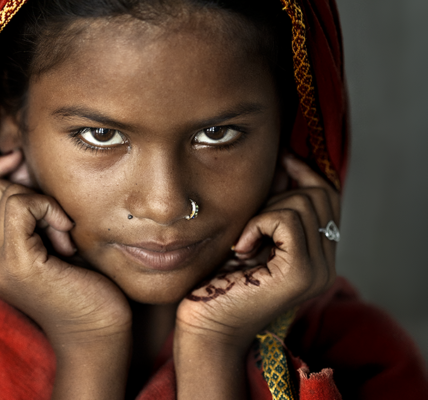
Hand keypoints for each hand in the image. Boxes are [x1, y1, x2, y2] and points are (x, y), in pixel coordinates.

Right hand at [0, 152, 131, 346]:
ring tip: (62, 237)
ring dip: (42, 205)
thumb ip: (24, 209)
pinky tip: (67, 236)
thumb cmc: (80, 281)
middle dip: (27, 192)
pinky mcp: (15, 263)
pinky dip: (49, 209)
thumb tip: (18, 163)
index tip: (19, 161)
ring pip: (3, 193)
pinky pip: (22, 206)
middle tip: (55, 223)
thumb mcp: (44, 238)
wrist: (97, 329)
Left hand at [176, 153, 339, 348]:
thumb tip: (283, 162)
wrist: (207, 324)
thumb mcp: (252, 234)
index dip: (306, 172)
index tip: (282, 159)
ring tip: (244, 240)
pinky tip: (241, 249)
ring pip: (303, 203)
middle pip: (320, 195)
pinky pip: (287, 220)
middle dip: (280, 194)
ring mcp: (318, 271)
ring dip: (264, 212)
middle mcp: (327, 266)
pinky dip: (258, 224)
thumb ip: (271, 206)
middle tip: (251, 221)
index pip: (329, 198)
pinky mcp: (300, 274)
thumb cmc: (221, 280)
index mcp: (319, 256)